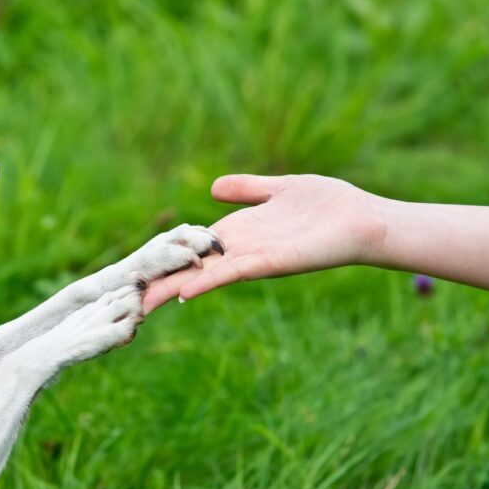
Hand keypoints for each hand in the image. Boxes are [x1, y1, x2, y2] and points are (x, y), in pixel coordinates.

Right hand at [143, 174, 386, 310]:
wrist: (364, 220)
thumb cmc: (329, 205)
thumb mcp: (279, 188)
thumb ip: (247, 188)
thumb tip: (213, 187)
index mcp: (238, 233)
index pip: (192, 248)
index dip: (164, 258)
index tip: (134, 270)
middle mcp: (239, 250)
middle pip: (190, 268)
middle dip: (159, 280)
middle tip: (124, 295)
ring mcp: (252, 260)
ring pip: (203, 276)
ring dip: (174, 288)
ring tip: (143, 301)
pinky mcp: (269, 264)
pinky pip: (232, 273)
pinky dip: (207, 282)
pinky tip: (185, 292)